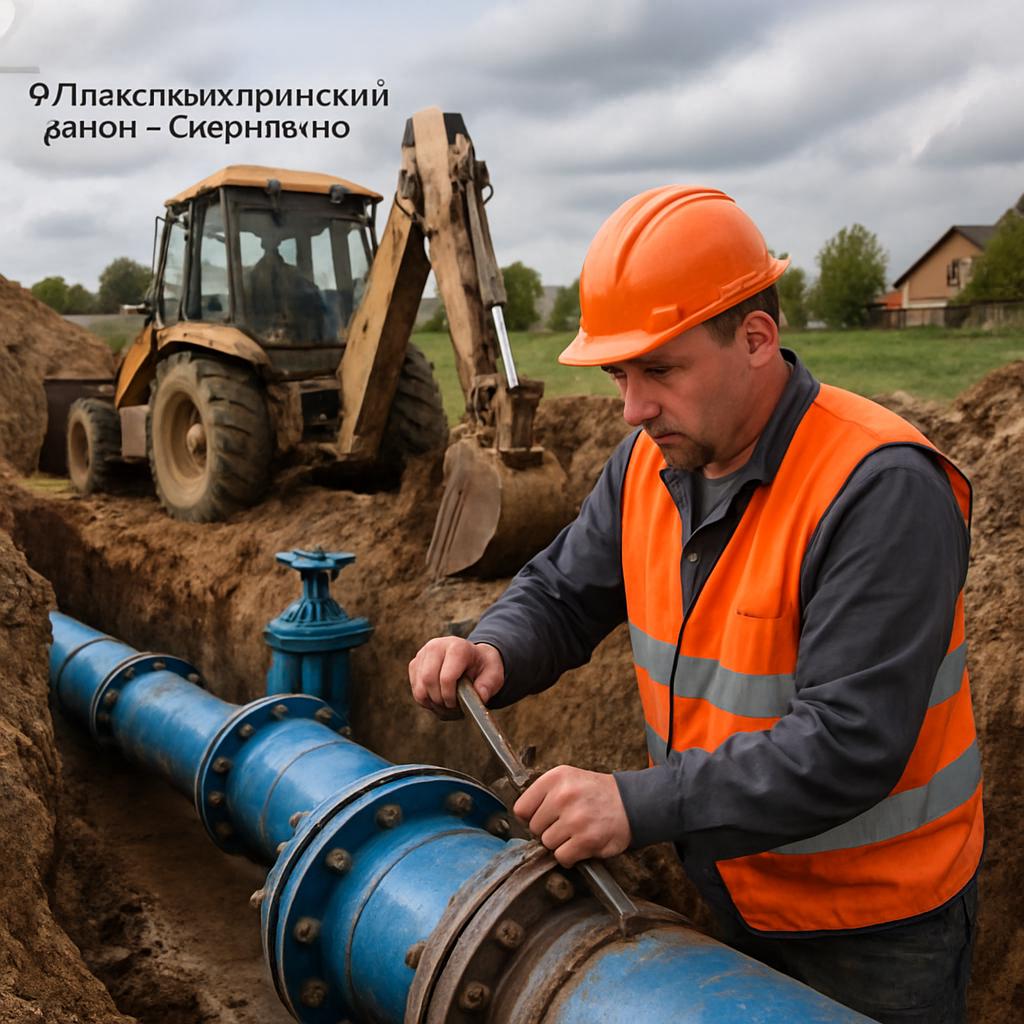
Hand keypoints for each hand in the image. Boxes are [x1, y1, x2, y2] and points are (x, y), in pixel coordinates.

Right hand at [408, 637, 504, 716]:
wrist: (473, 657)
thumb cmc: (483, 667)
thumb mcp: (494, 674)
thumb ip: (489, 685)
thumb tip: (480, 696)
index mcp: (457, 647)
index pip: (446, 677)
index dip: (450, 696)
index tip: (457, 704)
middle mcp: (436, 646)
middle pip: (428, 680)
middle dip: (439, 700)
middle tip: (450, 707)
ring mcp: (423, 654)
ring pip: (419, 687)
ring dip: (432, 702)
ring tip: (445, 705)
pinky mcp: (415, 664)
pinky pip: (415, 689)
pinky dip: (425, 700)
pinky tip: (438, 698)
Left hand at [513, 765, 631, 866]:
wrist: (631, 803)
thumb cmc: (595, 793)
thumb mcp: (568, 779)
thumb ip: (543, 794)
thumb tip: (521, 819)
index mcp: (555, 778)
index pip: (521, 809)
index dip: (530, 817)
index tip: (543, 818)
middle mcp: (563, 796)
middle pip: (534, 828)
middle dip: (547, 830)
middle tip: (565, 824)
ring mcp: (575, 818)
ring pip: (547, 844)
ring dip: (560, 843)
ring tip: (576, 832)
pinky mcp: (586, 839)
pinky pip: (562, 857)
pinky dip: (570, 856)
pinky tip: (581, 844)